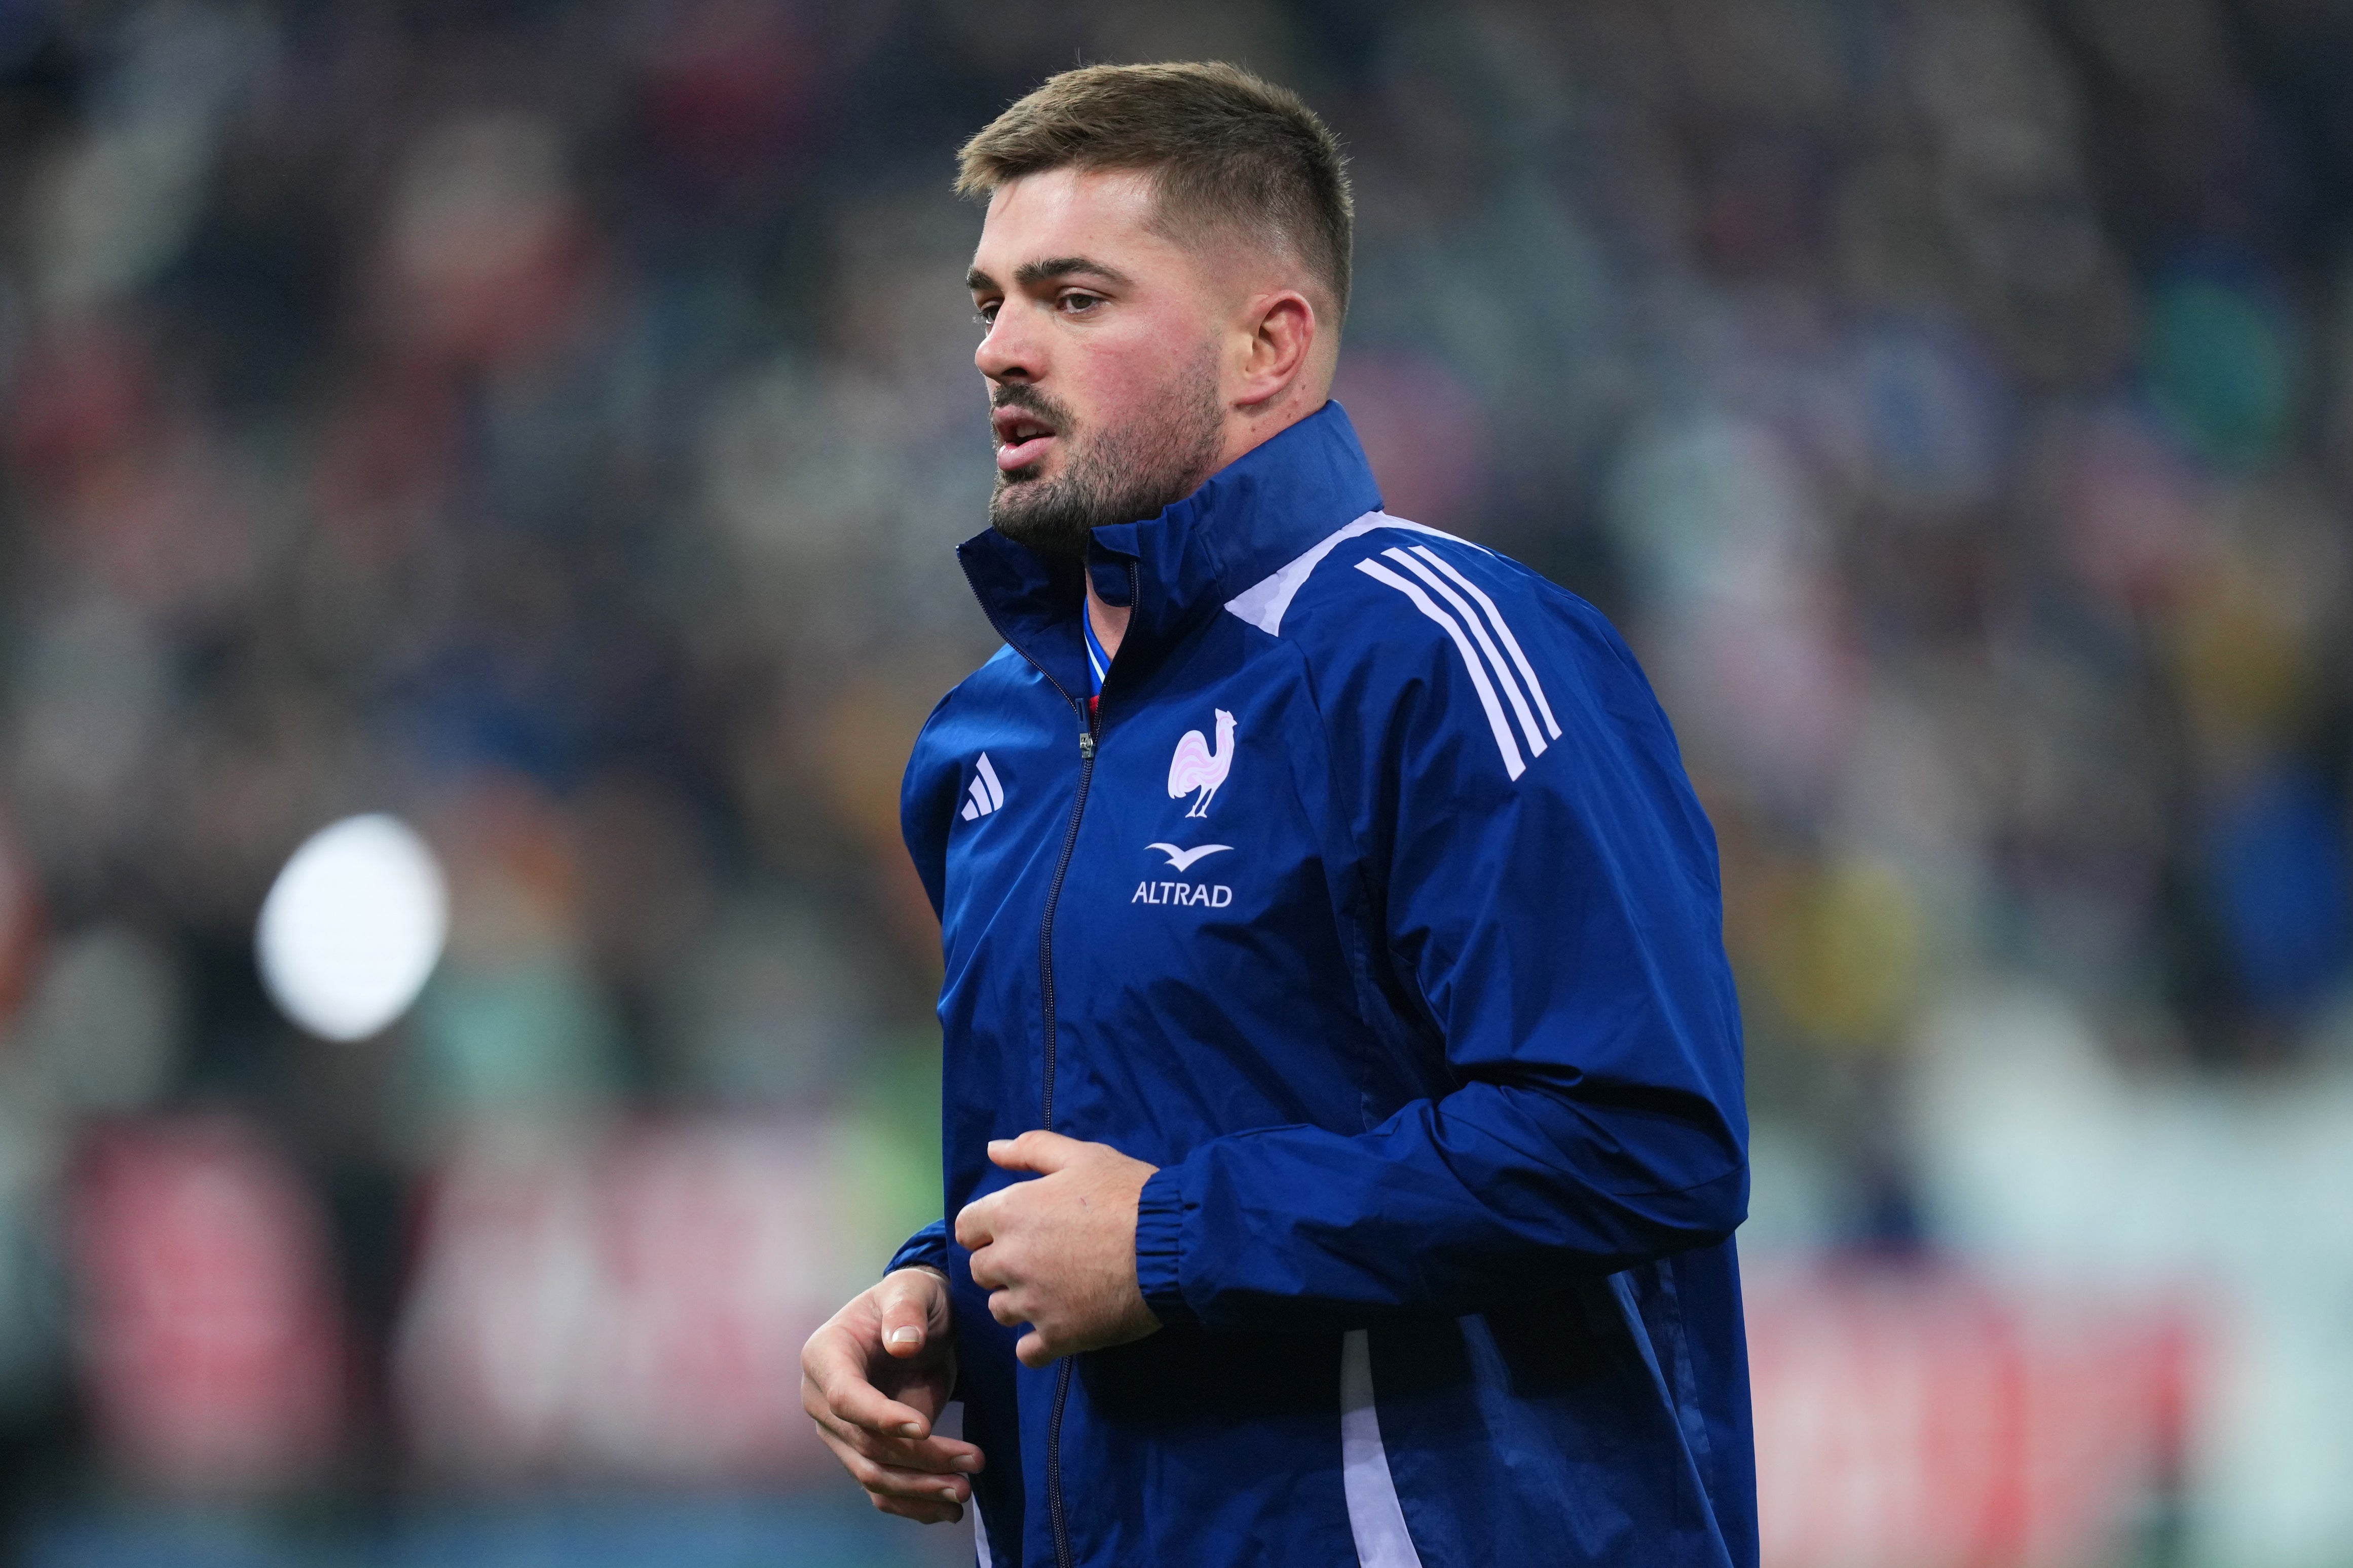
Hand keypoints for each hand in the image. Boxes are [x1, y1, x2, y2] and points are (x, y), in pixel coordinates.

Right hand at [800, 1266, 982, 1524]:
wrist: (919, 1321)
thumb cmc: (913, 1298)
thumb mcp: (913, 1290)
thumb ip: (906, 1312)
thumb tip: (902, 1345)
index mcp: (825, 1356)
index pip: (845, 1398)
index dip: (880, 1417)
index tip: (923, 1428)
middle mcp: (822, 1399)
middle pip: (865, 1444)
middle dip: (918, 1459)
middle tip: (972, 1462)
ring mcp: (840, 1431)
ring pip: (873, 1473)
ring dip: (919, 1489)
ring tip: (964, 1490)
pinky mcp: (863, 1451)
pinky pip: (882, 1487)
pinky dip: (913, 1502)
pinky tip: (948, 1509)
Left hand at [955, 1131, 1161, 1367]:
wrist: (1173, 1245)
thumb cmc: (1127, 1194)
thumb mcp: (1082, 1157)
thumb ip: (1032, 1149)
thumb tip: (992, 1149)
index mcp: (1010, 1212)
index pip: (967, 1228)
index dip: (988, 1227)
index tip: (1016, 1228)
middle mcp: (1011, 1259)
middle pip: (981, 1271)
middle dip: (1004, 1263)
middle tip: (1042, 1257)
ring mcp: (1033, 1303)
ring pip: (1001, 1310)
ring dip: (1019, 1302)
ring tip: (1055, 1292)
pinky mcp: (1058, 1336)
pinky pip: (1028, 1352)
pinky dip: (1039, 1343)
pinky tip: (1060, 1327)